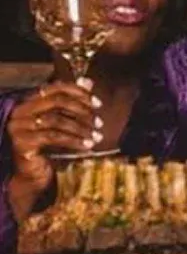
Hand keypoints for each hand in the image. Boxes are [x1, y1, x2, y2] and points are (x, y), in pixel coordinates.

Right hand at [7, 81, 101, 216]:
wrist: (33, 173)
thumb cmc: (50, 145)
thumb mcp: (63, 121)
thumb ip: (73, 100)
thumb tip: (88, 81)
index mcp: (29, 100)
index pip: (57, 87)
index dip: (80, 93)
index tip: (99, 104)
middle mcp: (20, 111)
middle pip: (57, 102)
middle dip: (83, 111)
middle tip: (100, 122)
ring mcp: (19, 126)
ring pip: (57, 120)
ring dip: (81, 128)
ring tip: (96, 136)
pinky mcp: (22, 142)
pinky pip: (53, 137)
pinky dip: (74, 140)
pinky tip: (87, 146)